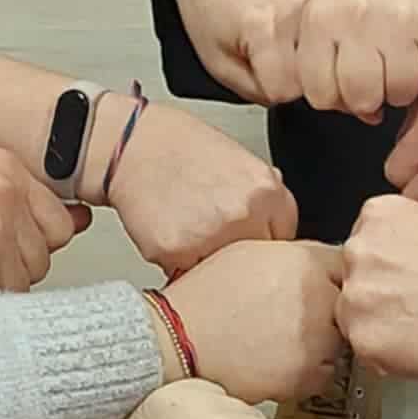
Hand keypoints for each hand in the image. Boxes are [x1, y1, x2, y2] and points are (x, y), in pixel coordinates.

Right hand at [91, 93, 297, 270]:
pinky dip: (180, 261)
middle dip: (240, 254)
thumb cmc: (180, 149)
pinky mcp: (177, 252)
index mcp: (267, 192)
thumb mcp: (239, 159)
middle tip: (215, 231)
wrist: (131, 146)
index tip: (249, 235)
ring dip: (211, 262)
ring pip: (224, 273)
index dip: (265, 239)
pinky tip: (173, 231)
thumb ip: (264, 194)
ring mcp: (211, 237)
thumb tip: (280, 219)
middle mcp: (244, 215)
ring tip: (192, 227)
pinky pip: (188, 272)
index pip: (286, 240)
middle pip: (258, 262)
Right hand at [165, 241, 342, 401]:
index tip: (327, 285)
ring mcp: (316, 338)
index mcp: (305, 260)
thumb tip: (314, 261)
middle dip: (331, 311)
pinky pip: (325, 375)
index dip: (335, 277)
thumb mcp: (248, 252)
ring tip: (284, 340)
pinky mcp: (306, 374)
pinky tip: (280, 361)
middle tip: (299, 318)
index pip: (347, 266)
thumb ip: (292, 255)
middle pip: (350, 305)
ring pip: (341, 342)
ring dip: (324, 344)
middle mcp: (317, 296)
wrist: (177, 341)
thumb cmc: (203, 298)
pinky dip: (308, 373)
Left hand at [170, 0, 323, 105]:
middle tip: (269, 60)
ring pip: (328, 54)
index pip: (288, 91)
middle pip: (314, 74)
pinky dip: (314, 38)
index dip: (271, 91)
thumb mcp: (218, 63)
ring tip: (280, 42)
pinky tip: (292, 29)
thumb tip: (287, 100)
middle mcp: (297, 8)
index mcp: (265, 26)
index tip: (260, 75)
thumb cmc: (207, 2)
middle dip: (292, 77)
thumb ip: (256, 91)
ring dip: (306, 57)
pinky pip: (329, 31)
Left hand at [295, 0, 417, 120]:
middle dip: (371, 97)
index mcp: (320, 19)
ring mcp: (395, 24)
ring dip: (402, 86)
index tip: (348, 82)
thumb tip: (365, 114)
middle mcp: (354, 21)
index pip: (319, 93)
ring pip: (397, 94)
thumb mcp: (336, 9)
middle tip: (380, 75)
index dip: (336, 97)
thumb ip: (334, 60)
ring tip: (403, 58)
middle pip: (358, 99)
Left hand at [340, 196, 417, 377]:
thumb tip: (396, 244)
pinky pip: (363, 346)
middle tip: (412, 304)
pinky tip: (415, 342)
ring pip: (353, 314)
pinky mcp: (361, 336)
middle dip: (377, 293)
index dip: (385, 266)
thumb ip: (407, 229)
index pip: (362, 244)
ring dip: (377, 322)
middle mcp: (359, 250)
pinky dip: (384, 351)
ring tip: (417, 325)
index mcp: (378, 215)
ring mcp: (356, 294)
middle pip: (352, 277)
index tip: (402, 277)